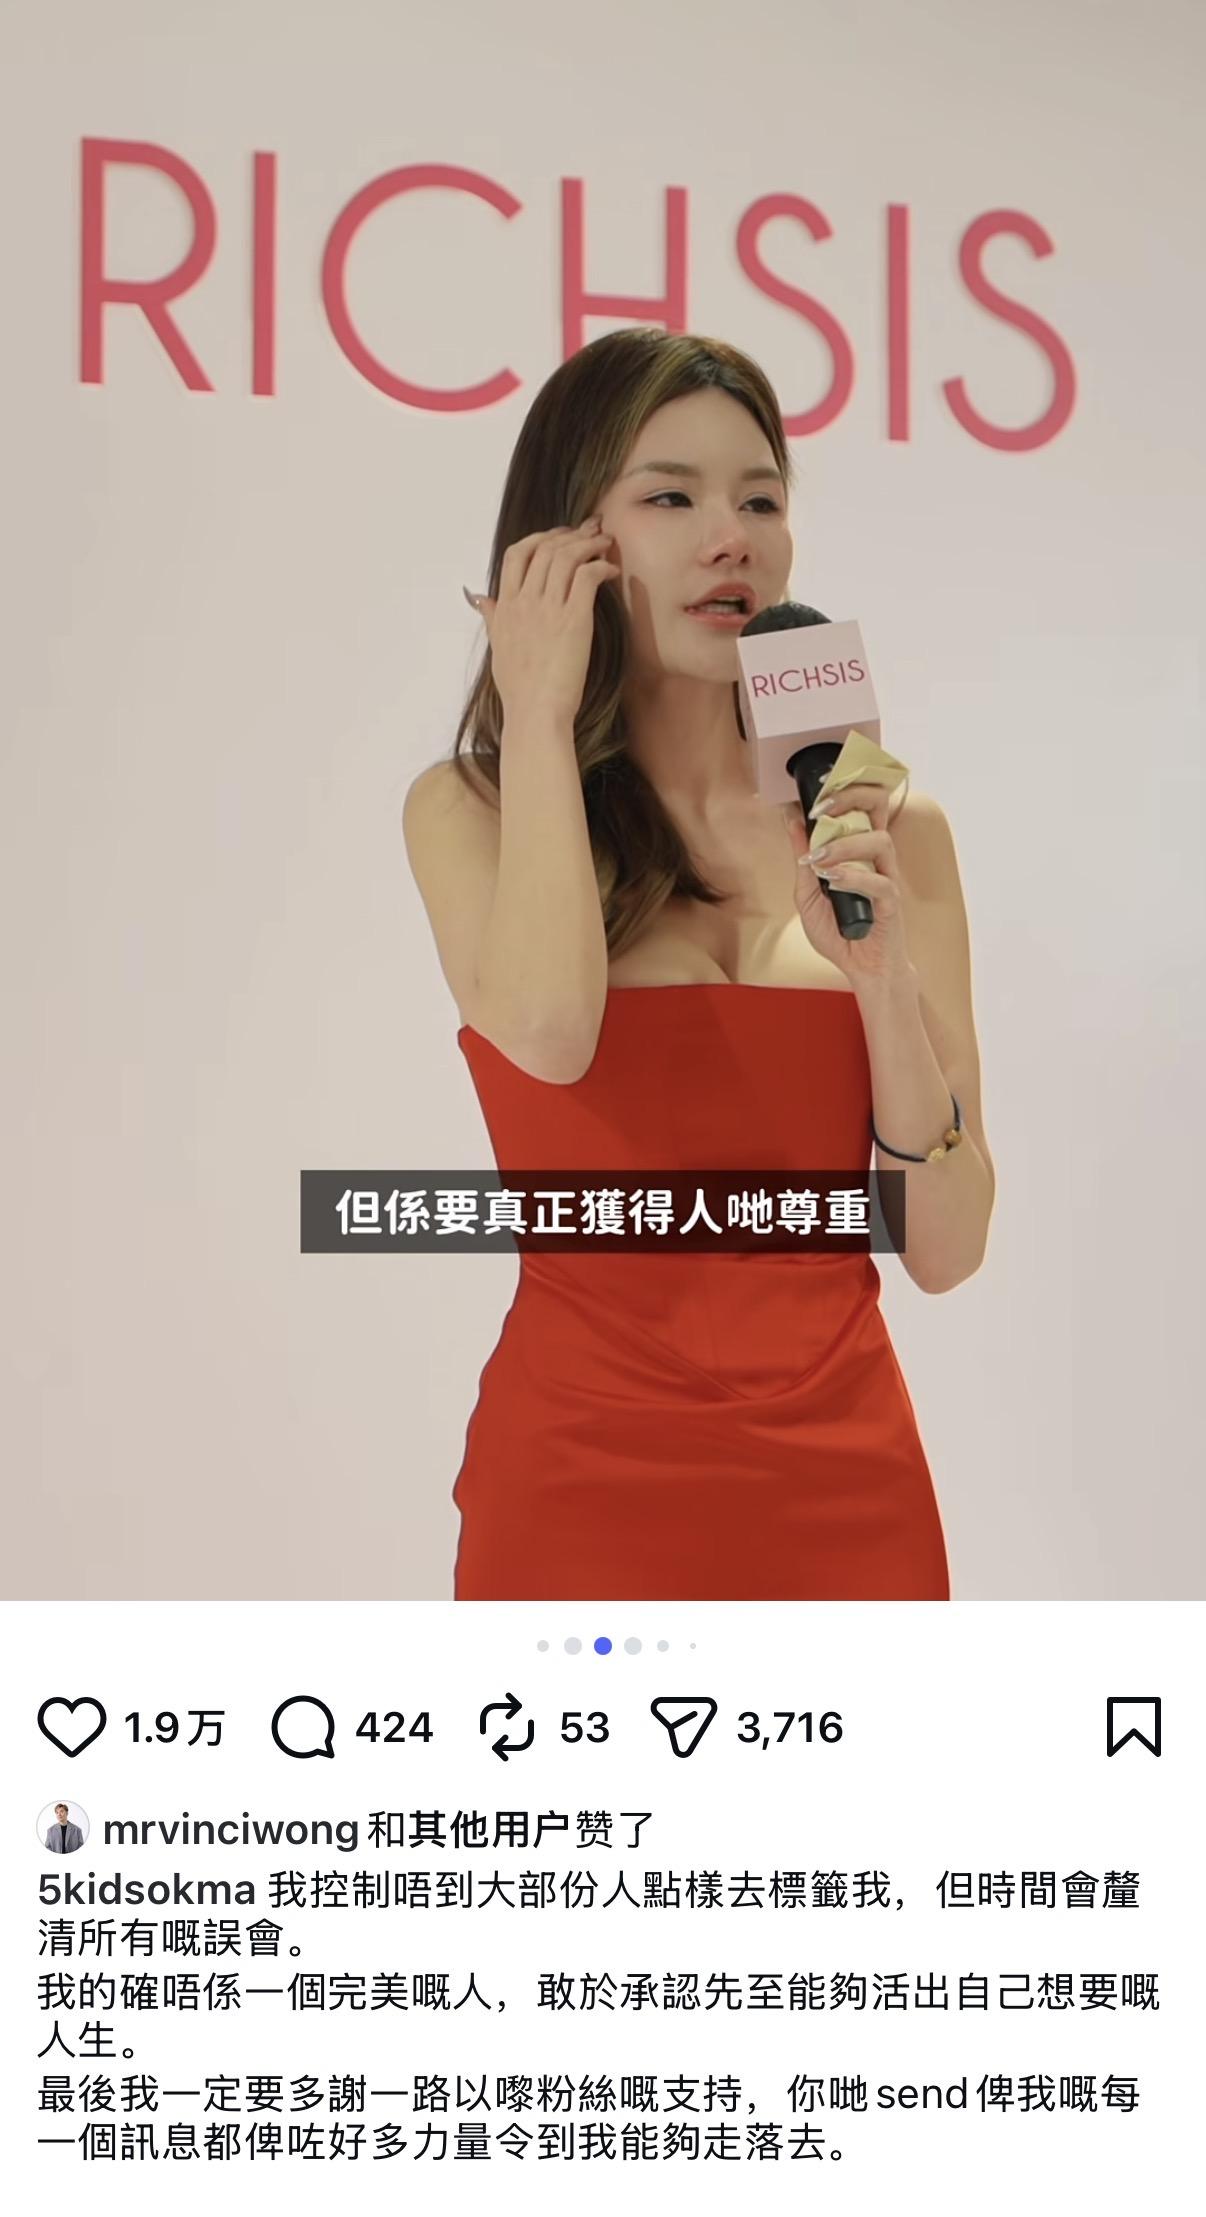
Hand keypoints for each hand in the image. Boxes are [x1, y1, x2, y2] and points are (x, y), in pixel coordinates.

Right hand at [469, 519, 620, 726]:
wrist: (535, 712)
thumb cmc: (519, 689)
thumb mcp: (496, 647)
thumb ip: (491, 617)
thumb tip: (480, 598)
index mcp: (505, 606)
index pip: (516, 554)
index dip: (539, 538)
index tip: (557, 537)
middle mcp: (524, 601)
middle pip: (545, 548)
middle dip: (570, 534)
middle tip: (590, 533)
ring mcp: (548, 609)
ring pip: (566, 555)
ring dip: (589, 544)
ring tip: (605, 545)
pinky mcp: (573, 619)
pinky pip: (587, 576)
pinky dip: (601, 566)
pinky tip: (611, 572)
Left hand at [781, 782, 915, 992]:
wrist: (862, 969)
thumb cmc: (839, 932)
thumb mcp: (807, 894)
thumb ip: (802, 859)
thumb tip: (791, 821)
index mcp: (858, 850)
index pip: (861, 804)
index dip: (842, 790)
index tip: (812, 798)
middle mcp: (876, 858)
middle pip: (879, 807)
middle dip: (853, 798)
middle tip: (823, 809)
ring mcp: (887, 878)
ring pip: (881, 842)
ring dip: (846, 846)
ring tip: (820, 860)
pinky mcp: (892, 903)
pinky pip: (881, 883)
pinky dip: (855, 878)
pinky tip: (834, 882)